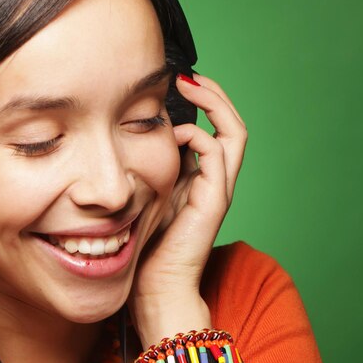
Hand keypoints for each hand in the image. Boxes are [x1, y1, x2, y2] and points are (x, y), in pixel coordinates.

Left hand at [130, 74, 246, 337]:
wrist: (155, 286)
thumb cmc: (144, 246)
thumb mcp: (143, 198)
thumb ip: (146, 173)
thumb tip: (128, 141)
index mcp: (198, 180)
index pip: (213, 130)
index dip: (201, 105)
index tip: (172, 86)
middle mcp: (214, 181)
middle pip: (231, 125)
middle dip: (213, 95)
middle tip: (187, 76)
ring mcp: (217, 189)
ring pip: (234, 133)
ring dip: (214, 103)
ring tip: (189, 85)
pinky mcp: (214, 200)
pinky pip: (218, 154)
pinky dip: (200, 135)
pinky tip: (176, 133)